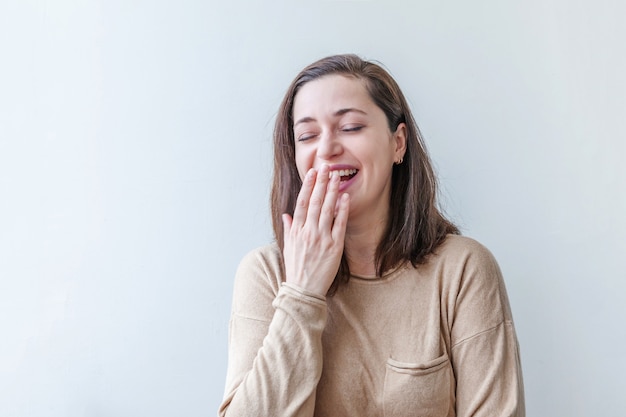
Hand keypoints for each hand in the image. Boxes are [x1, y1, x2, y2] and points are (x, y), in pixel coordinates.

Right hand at [282, 165, 349, 295]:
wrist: (304, 290)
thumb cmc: (296, 269)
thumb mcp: (288, 248)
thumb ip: (289, 230)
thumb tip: (286, 215)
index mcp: (296, 231)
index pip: (301, 203)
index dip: (308, 186)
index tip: (312, 173)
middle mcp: (308, 232)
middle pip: (315, 202)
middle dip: (321, 183)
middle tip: (326, 167)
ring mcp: (321, 238)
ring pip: (327, 209)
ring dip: (332, 191)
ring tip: (337, 176)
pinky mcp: (334, 246)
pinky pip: (339, 224)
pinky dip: (342, 210)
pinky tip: (345, 198)